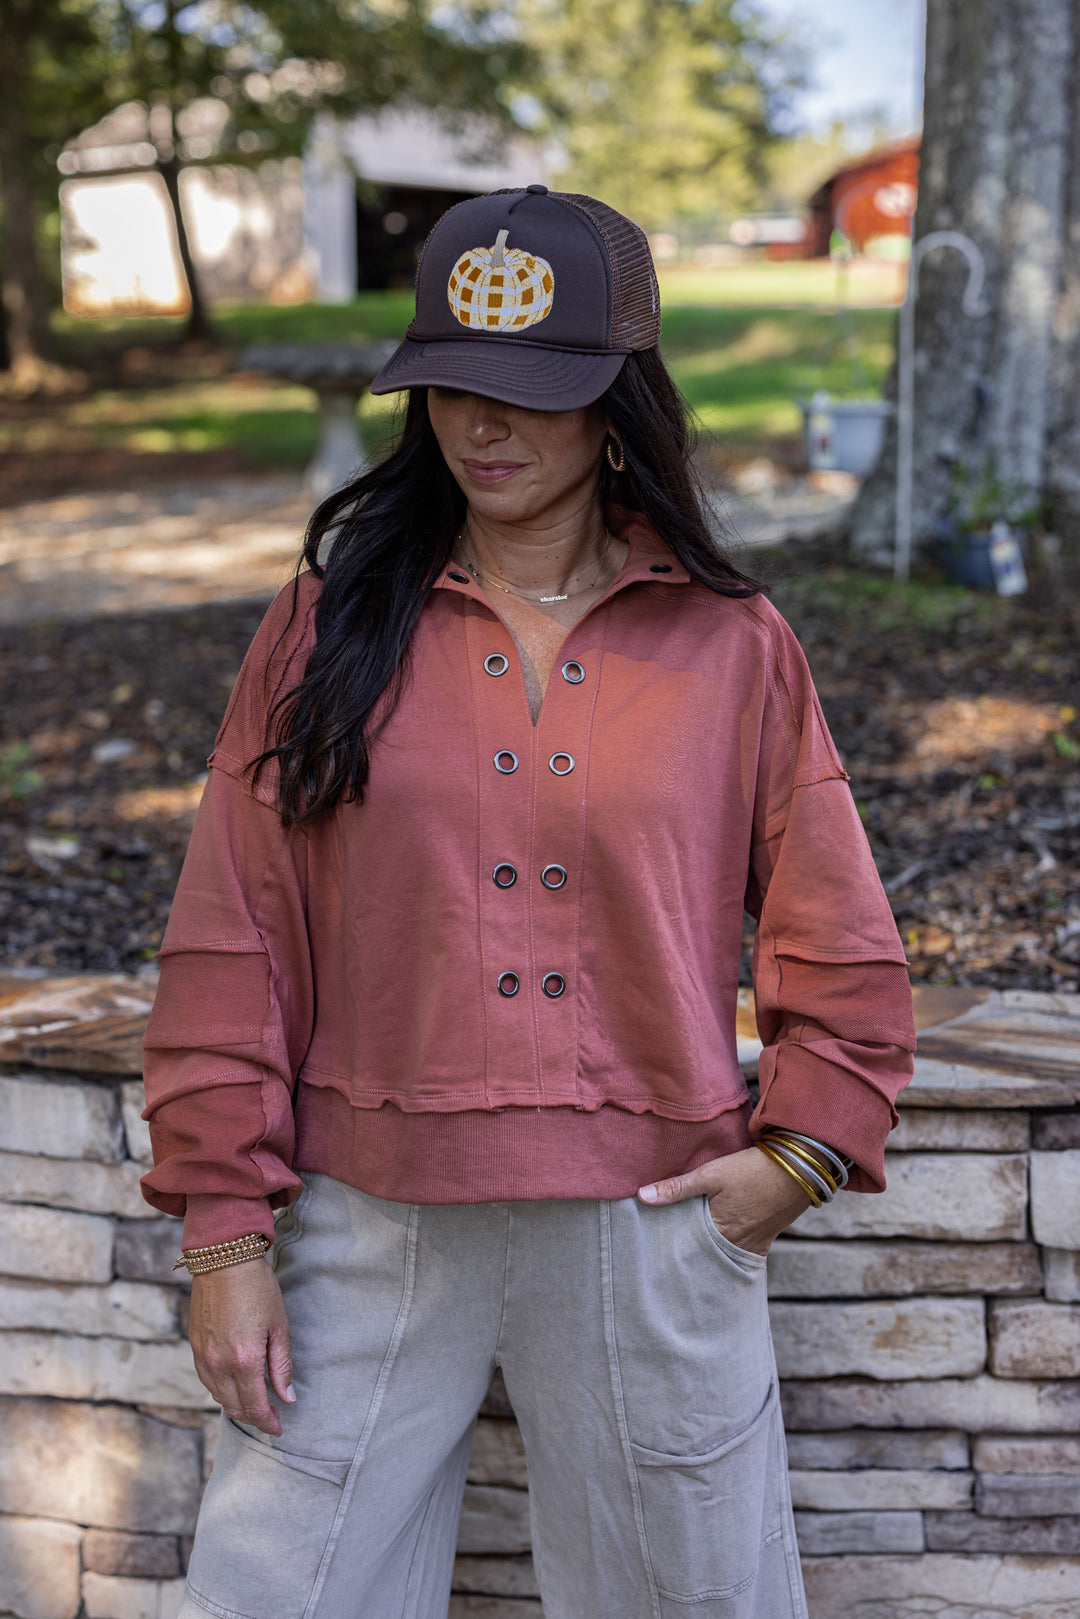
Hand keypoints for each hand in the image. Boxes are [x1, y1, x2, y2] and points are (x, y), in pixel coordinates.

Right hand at [188, 1257, 294, 1435]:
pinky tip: (235, 1384)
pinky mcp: (194, 1347)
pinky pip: (207, 1381)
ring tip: (255, 1401)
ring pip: (218, 1397)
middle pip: (235, 1408)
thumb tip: (287, 1397)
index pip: (255, 1407)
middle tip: (270, 1416)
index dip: (267, 1423)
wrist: (223, 1260)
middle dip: (254, 1418)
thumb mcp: (278, 1326)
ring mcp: (203, 1357)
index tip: (278, 1428)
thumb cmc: (257, 1288)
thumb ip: (281, 1365)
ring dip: (237, 1405)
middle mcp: (219, 1364)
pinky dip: (222, 1390)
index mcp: (244, 1360)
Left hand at [638, 1146, 811, 1255]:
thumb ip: (678, 1187)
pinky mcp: (767, 1238)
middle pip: (705, 1253)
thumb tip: (642, 1196)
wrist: (799, 1168)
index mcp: (718, 1230)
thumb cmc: (753, 1169)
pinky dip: (731, 1252)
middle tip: (669, 1254)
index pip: (687, 1245)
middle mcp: (736, 1243)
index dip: (672, 1245)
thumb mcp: (712, 1173)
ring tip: (692, 1251)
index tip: (656, 1248)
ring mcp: (753, 1243)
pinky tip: (721, 1248)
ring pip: (724, 1254)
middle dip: (690, 1253)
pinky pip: (745, 1254)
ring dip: (710, 1253)